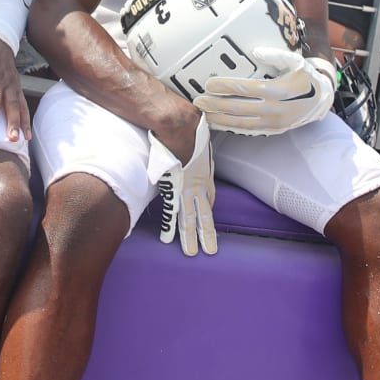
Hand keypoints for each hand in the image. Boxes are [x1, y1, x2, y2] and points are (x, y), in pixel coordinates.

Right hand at [149, 115, 216, 256]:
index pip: (209, 196)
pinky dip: (170, 226)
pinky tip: (168, 240)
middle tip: (211, 250)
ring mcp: (186, 189)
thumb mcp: (200, 140)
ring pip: (190, 218)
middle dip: (207, 233)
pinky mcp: (173, 189)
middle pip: (204, 214)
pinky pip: (171, 212)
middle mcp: (198, 185)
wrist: (179, 126)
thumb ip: (197, 147)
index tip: (207, 216)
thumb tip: (192, 145)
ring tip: (193, 253)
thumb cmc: (187, 126)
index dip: (207, 207)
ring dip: (191, 237)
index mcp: (204, 173)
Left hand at [193, 50, 335, 135]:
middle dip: (215, 104)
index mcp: (278, 90)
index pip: (244, 88)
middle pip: (237, 108)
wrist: (322, 100)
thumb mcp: (295, 61)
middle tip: (198, 101)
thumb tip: (255, 51)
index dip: (224, 86)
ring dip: (219, 119)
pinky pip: (248, 131)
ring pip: (240, 123)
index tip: (209, 83)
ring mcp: (273, 122)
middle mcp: (274, 109)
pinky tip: (220, 124)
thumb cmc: (305, 78)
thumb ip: (275, 55)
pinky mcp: (273, 130)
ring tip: (204, 115)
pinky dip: (232, 128)